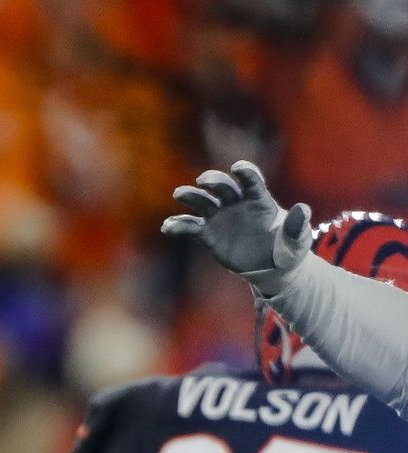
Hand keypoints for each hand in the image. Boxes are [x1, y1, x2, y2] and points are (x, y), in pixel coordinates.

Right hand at [161, 160, 311, 292]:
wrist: (272, 267)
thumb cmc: (288, 249)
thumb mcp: (298, 241)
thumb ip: (297, 226)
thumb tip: (302, 209)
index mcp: (260, 201)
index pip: (252, 182)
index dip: (246, 173)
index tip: (238, 167)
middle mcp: (237, 204)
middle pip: (223, 187)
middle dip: (214, 181)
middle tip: (204, 181)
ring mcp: (220, 217)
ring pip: (203, 202)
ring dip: (191, 196)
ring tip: (179, 194)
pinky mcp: (208, 234)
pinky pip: (190, 227)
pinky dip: (178, 225)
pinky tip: (167, 227)